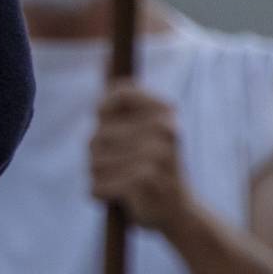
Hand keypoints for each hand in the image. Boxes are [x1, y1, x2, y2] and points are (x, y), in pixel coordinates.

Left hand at [89, 81, 194, 231]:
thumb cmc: (152, 168)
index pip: (115, 95)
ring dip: (101, 178)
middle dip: (99, 158)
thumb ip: (123, 101)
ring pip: (93, 163)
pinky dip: (101, 195)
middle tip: (127, 169)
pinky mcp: (144, 180)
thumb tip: (103, 60)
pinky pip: (97, 186)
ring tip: (126, 183)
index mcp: (165, 113)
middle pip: (95, 137)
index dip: (103, 114)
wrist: (179, 213)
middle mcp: (163, 129)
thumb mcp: (142, 130)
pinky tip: (124, 199)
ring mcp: (155, 155)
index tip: (112, 129)